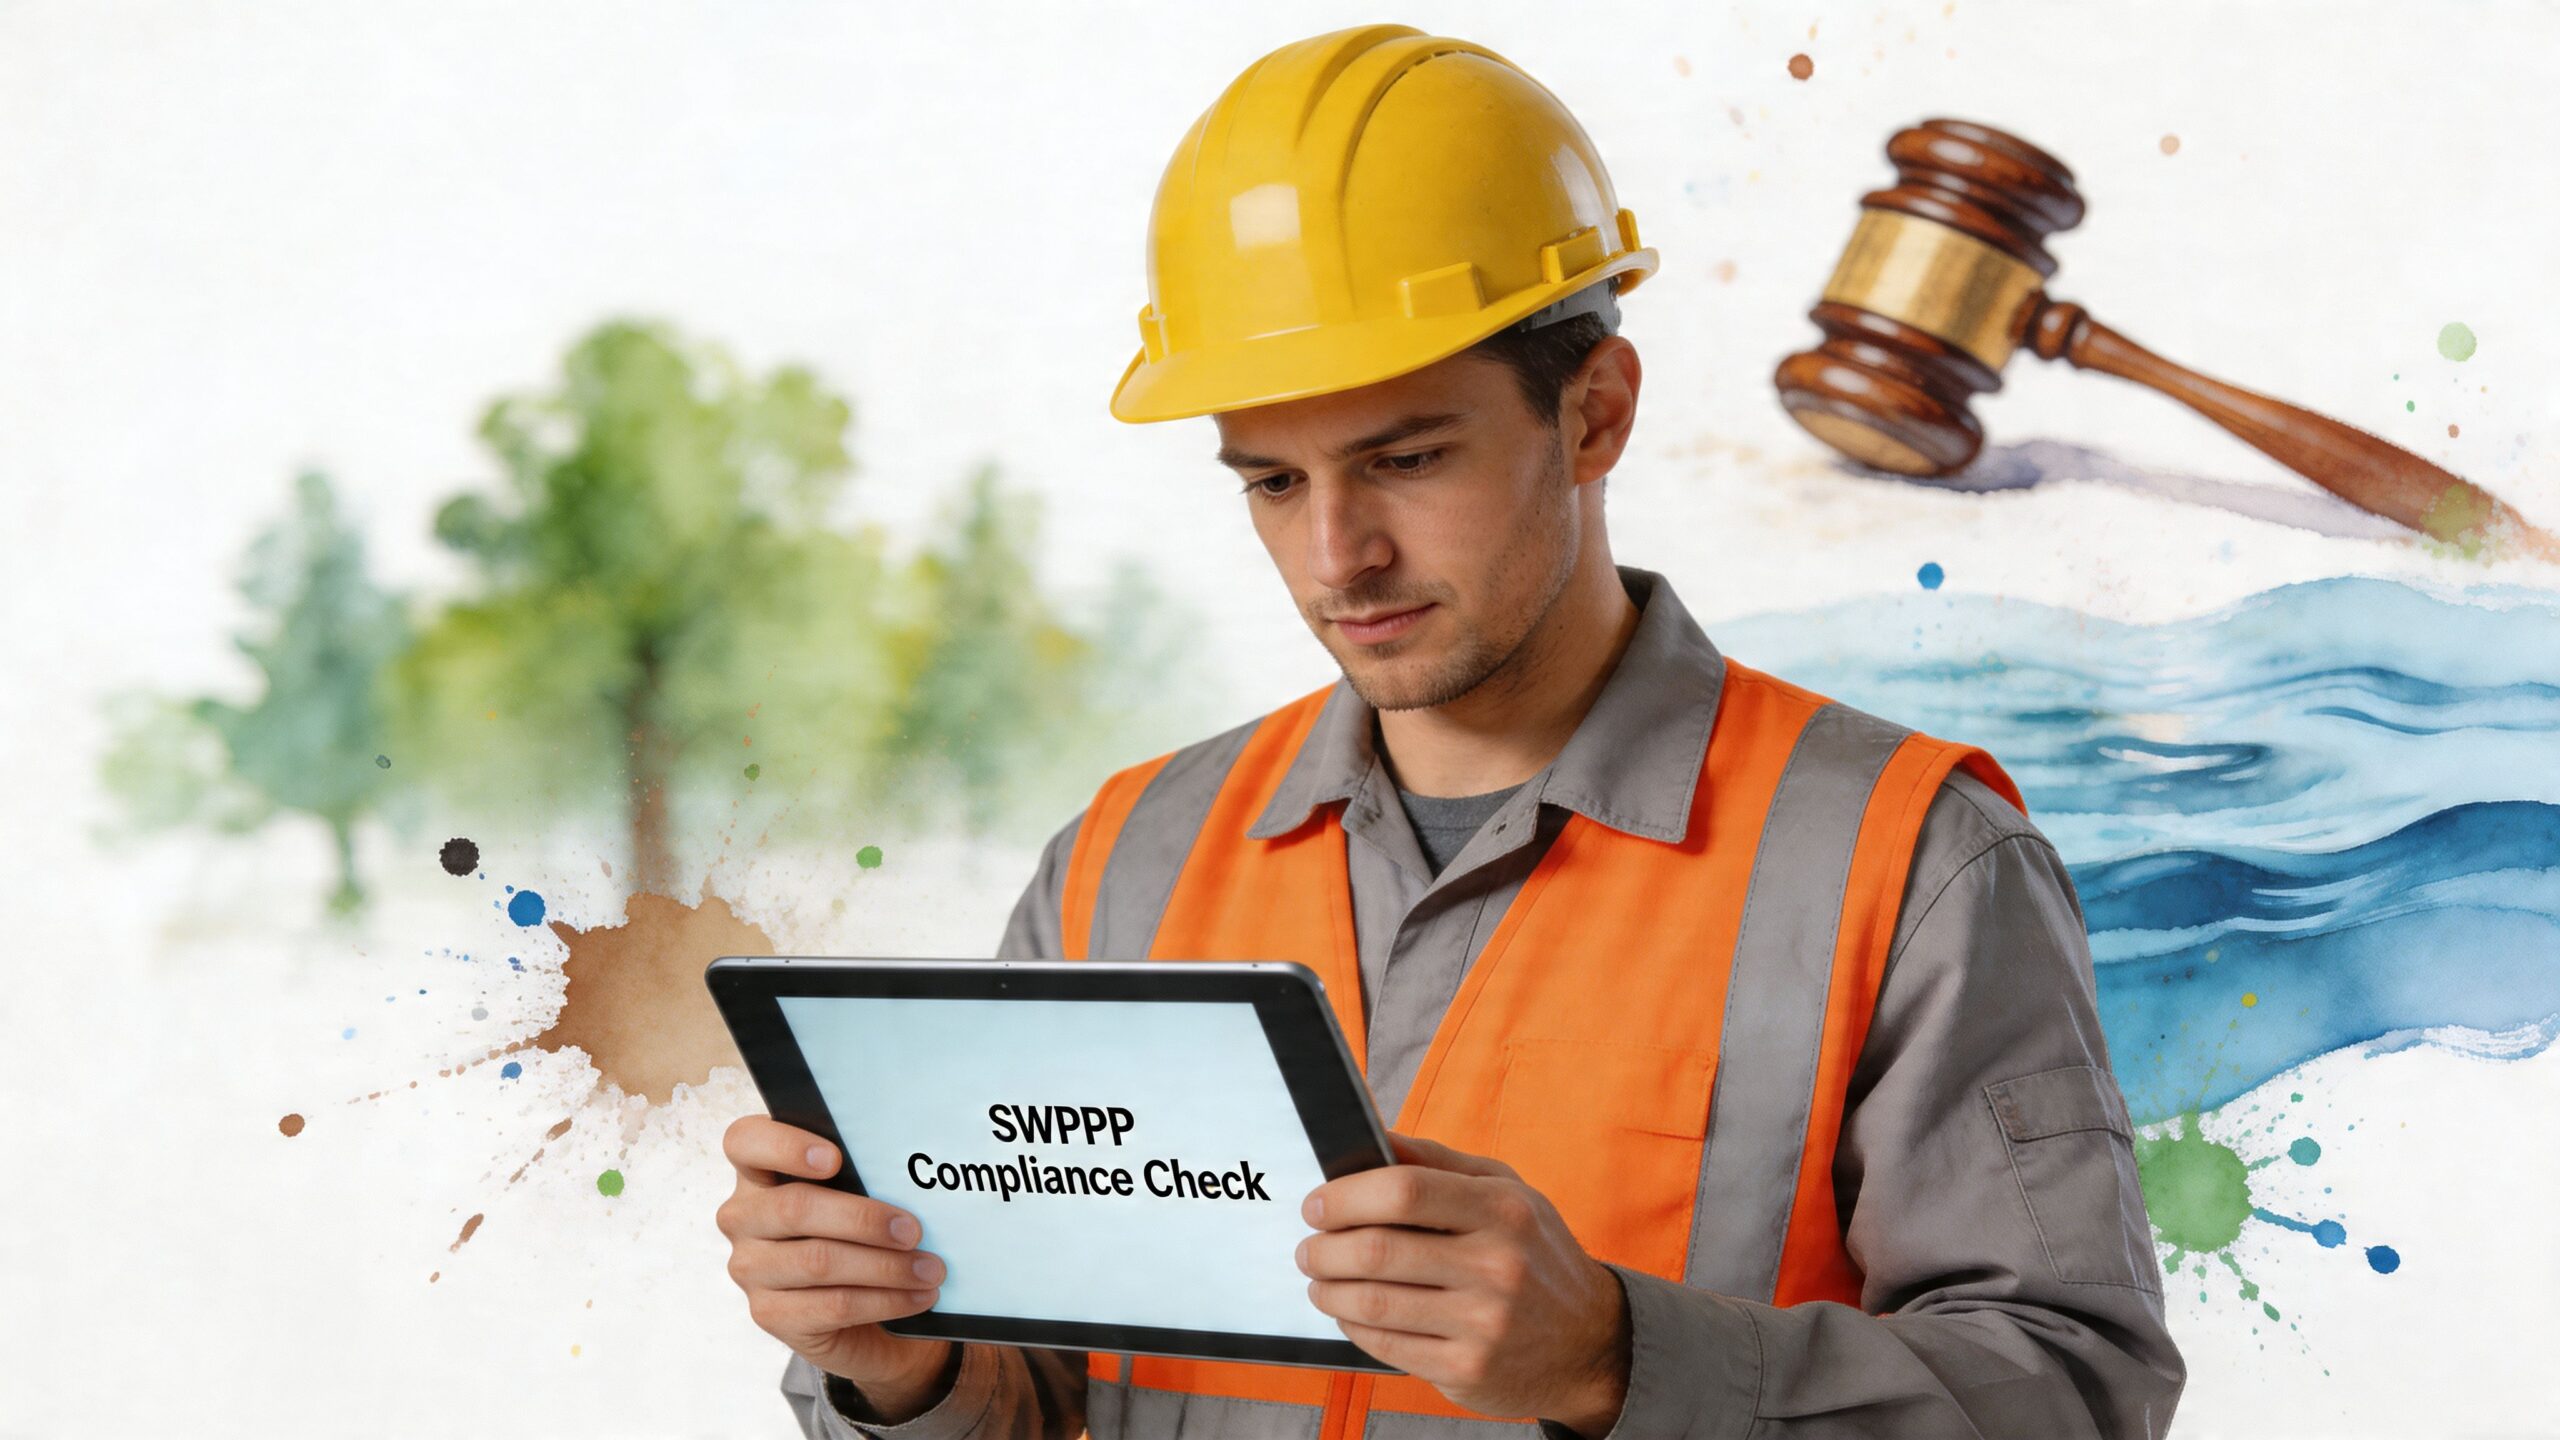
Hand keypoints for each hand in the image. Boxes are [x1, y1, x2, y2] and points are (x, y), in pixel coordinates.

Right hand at [716, 1115, 955, 1413]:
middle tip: (913, 1230)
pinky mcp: (769, 1314)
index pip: (745, 1141)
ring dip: (885, 1266)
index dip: (784, 1145)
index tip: (835, 1158)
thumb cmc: (857, 1233)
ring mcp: (750, 1268)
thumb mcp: (856, 1195)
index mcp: (758, 1171)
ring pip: (818, 1261)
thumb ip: (864, 1176)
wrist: (854, 1312)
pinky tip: (917, 1296)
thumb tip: (910, 1174)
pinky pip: (833, 1305)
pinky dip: (884, 1300)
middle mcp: (743, 1217)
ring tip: (930, 1269)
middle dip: (863, 1219)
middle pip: (794, 1208)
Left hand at [1295, 1129, 1629, 1433]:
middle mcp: (1497, 1265)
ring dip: (1328, 1290)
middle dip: (1324, 1248)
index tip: (1316, 1204)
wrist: (1591, 1342)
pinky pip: (1387, 1346)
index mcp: (1503, 1209)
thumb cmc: (1535, 1255)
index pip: (1403, 1191)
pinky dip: (1354, 1327)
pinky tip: (1351, 1313)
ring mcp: (1484, 1323)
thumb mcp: (1506, 1191)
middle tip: (1308, 1247)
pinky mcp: (1468, 1369)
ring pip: (1374, 1304)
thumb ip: (1437, 1161)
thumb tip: (1371, 1136)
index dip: (1345, 1196)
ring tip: (1320, 1280)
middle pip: (1378, 1251)